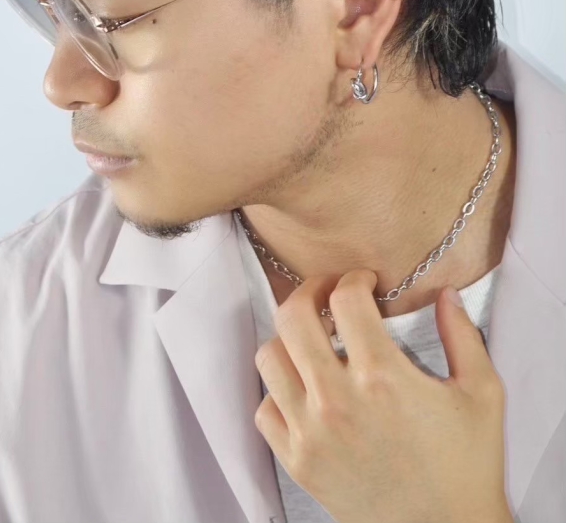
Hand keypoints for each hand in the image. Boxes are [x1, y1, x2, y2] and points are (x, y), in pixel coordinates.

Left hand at [253, 269, 512, 522]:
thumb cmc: (466, 468)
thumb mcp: (482, 394)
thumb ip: (462, 335)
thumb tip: (444, 293)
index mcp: (382, 376)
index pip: (344, 297)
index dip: (353, 278)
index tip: (364, 282)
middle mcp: (337, 400)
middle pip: (292, 316)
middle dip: (310, 291)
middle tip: (327, 293)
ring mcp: (310, 433)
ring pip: (269, 357)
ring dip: (289, 339)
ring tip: (313, 341)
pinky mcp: (297, 462)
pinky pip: (264, 408)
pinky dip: (278, 390)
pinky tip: (304, 388)